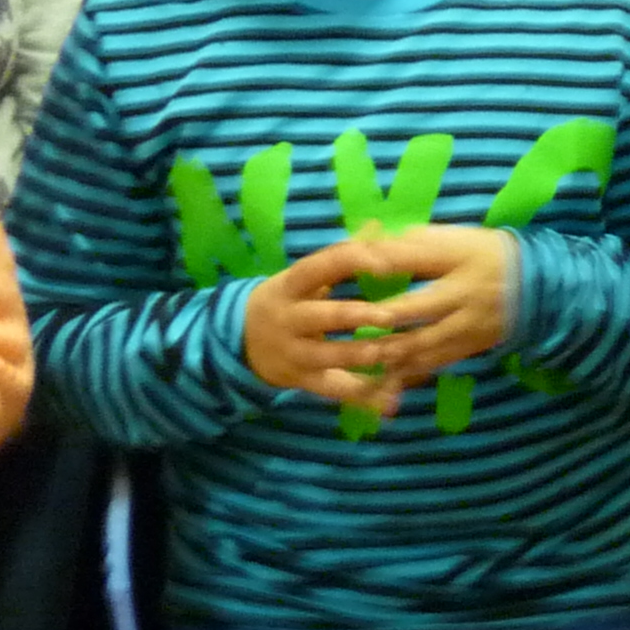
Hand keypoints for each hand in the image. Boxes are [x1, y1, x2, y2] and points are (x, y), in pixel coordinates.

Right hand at [239, 242, 398, 412]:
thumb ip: (342, 255)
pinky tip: (392, 403)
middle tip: (390, 315)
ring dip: (359, 355)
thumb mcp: (304, 276)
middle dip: (354, 316)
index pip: (320, 266)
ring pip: (327, 355)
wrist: (237, 341)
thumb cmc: (287, 301)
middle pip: (321, 315)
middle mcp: (289, 317)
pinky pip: (333, 389)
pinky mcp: (301, 379)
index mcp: (291, 285)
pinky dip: (363, 397)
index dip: (352, 261)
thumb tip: (377, 225)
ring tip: (390, 353)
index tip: (384, 262)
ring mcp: (294, 351)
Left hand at [336, 226, 518, 382]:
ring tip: (356, 355)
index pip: (414, 256)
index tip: (348, 264)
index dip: (381, 261)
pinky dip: (407, 372)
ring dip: (388, 352)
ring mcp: (466, 326)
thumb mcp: (458, 238)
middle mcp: (462, 295)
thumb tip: (371, 244)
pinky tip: (383, 377)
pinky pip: (433, 364)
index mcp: (458, 259)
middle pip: (415, 309)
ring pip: (422, 344)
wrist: (541, 286)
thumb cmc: (488, 255)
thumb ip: (415, 241)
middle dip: (380, 319)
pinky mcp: (468, 348)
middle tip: (346, 323)